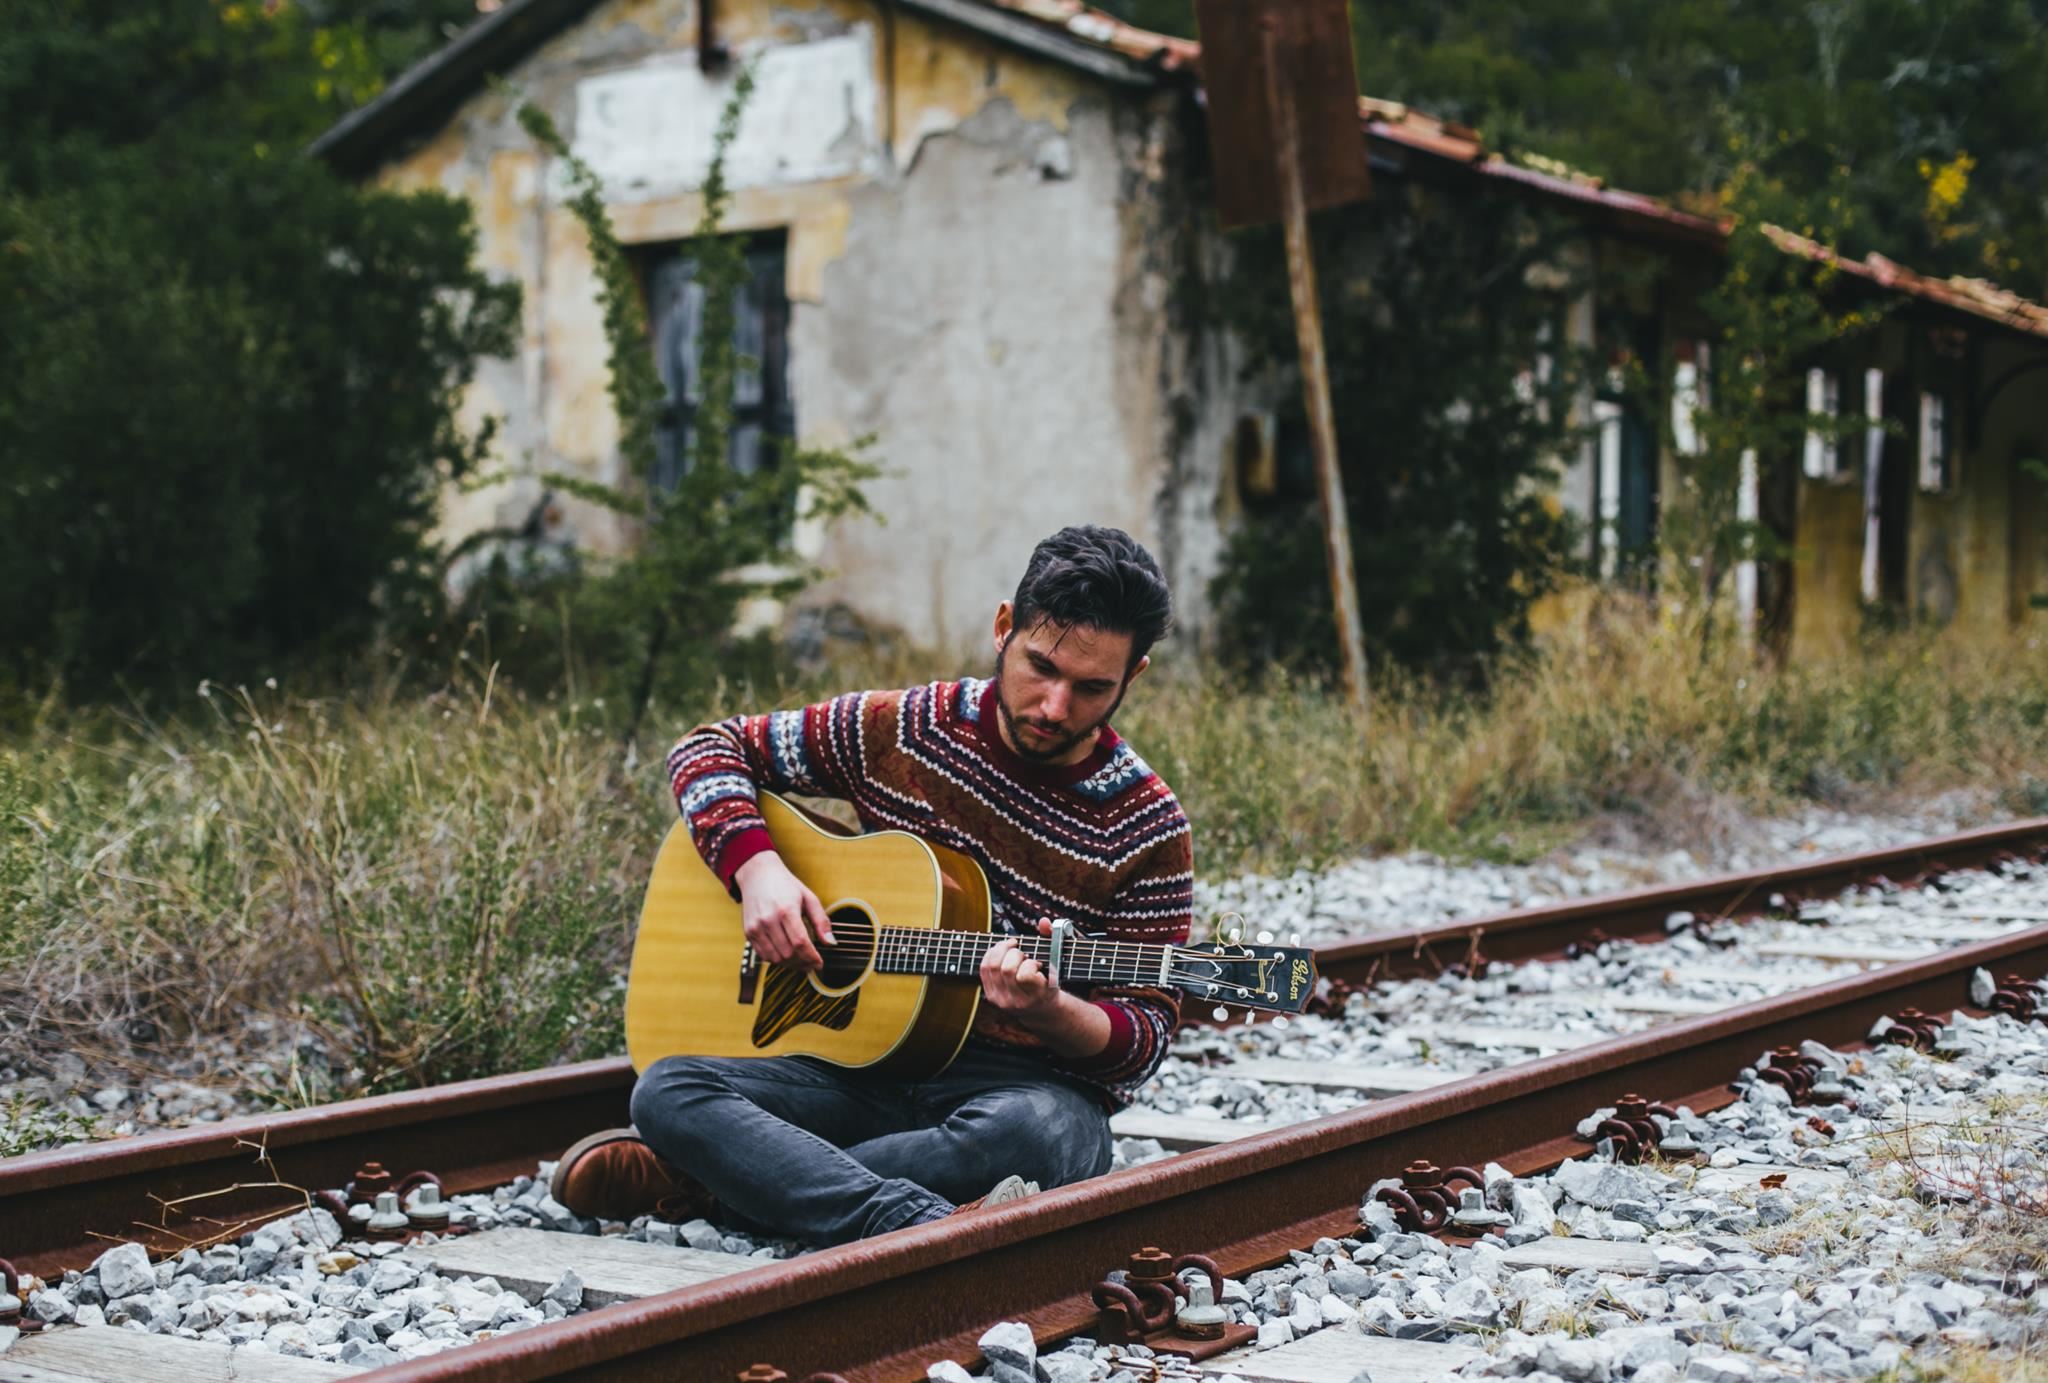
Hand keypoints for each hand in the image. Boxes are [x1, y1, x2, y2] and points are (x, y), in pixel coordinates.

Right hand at [735, 852, 833, 970]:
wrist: (758, 875)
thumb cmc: (786, 885)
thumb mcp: (809, 898)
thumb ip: (821, 921)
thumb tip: (831, 943)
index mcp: (786, 909)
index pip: (800, 942)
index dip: (812, 957)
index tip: (820, 964)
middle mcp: (768, 920)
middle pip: (788, 953)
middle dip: (803, 962)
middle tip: (812, 962)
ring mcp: (756, 927)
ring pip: (775, 958)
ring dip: (790, 964)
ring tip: (801, 960)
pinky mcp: (748, 932)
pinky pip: (763, 955)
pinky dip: (776, 959)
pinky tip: (786, 954)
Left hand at [979, 920, 1061, 1018]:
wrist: (1040, 1009)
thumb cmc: (1050, 982)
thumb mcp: (1057, 964)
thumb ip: (1053, 939)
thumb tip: (1044, 921)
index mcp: (1038, 995)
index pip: (1025, 976)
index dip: (1029, 964)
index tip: (1036, 963)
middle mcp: (1018, 1001)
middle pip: (1006, 969)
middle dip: (1014, 954)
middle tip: (1023, 954)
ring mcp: (1002, 1000)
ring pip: (992, 967)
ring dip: (1002, 951)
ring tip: (1012, 950)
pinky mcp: (991, 997)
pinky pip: (983, 969)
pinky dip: (991, 955)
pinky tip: (1000, 952)